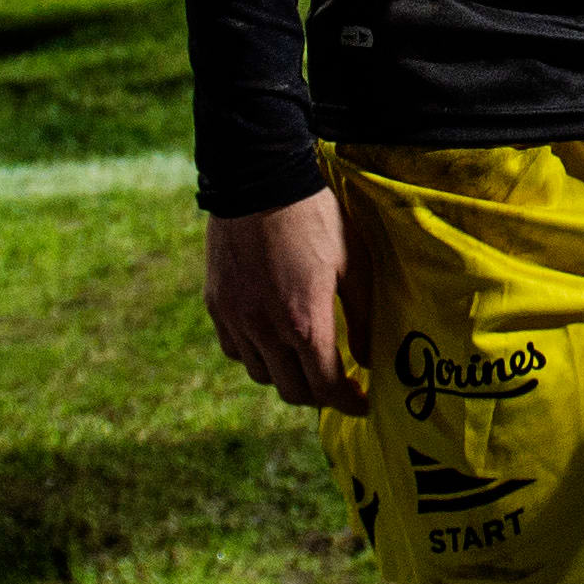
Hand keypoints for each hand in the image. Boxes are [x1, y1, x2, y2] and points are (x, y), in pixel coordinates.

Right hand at [203, 189, 357, 411]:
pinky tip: (271, 338)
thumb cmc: (316, 218)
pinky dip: (255, 354)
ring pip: (261, 374)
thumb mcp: (355, 263)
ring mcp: (236, 318)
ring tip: (303, 358)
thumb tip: (367, 360)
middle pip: (292, 391)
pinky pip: (234, 349)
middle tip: (336, 383)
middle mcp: (266, 329)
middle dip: (319, 395)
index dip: (347, 402)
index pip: (325, 386)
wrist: (260, 180)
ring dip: (286, 375)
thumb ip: (364, 318)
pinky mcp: (217, 304)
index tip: (360, 401)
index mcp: (305, 322)